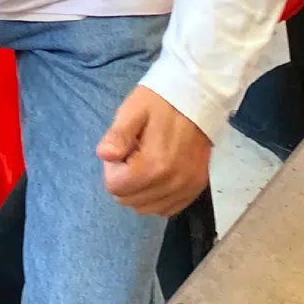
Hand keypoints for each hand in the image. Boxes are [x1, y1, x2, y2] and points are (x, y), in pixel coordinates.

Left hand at [97, 86, 211, 216]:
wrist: (199, 95)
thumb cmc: (161, 100)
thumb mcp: (133, 110)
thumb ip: (118, 135)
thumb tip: (104, 155)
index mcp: (154, 164)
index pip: (116, 187)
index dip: (112, 168)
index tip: (123, 148)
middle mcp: (173, 182)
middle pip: (130, 200)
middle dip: (124, 180)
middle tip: (133, 153)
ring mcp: (187, 187)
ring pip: (148, 208)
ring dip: (140, 191)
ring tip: (146, 162)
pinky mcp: (197, 187)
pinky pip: (169, 208)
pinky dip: (157, 197)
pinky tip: (158, 175)